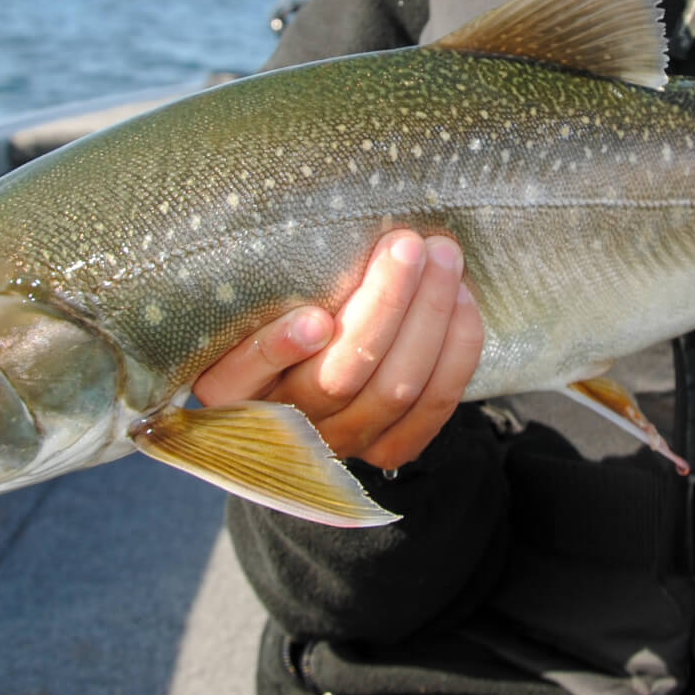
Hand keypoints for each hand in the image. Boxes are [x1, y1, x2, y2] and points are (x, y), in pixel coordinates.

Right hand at [191, 229, 484, 469]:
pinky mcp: (387, 449)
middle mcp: (286, 422)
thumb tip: (319, 256)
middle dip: (384, 305)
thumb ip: (269, 287)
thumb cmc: (272, 320)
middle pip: (340, 377)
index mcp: (232, 386)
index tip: (313, 318)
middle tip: (407, 244)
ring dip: (429, 317)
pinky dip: (455, 353)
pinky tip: (462, 303)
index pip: (248, 373)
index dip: (280, 350)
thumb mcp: (250, 304)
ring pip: (395, 388)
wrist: (304, 384)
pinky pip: (431, 409)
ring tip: (443, 257)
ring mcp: (340, 441)